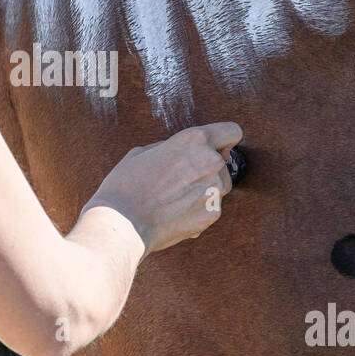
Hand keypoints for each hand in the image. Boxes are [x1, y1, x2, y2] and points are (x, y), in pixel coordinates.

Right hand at [81, 121, 242, 258]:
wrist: (123, 224)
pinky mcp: (212, 215)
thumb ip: (172, 148)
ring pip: (219, 186)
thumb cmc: (126, 185)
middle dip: (206, 168)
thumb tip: (186, 152)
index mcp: (194, 140)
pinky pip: (211, 207)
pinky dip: (198, 210)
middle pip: (222, 162)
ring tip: (174, 198)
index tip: (218, 147)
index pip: (231, 131)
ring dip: (204, 189)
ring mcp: (214, 190)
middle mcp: (211, 162)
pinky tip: (174, 213)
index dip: (224, 139)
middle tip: (179, 179)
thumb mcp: (143, 152)